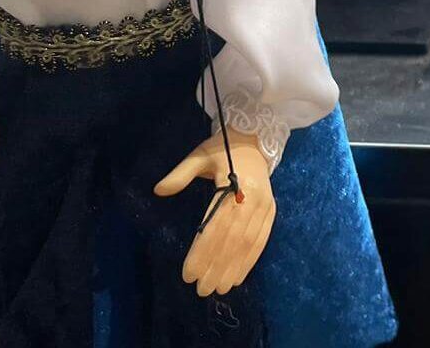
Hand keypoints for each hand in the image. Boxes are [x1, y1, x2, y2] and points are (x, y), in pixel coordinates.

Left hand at [155, 127, 275, 297]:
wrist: (255, 140)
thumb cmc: (222, 149)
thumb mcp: (199, 156)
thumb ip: (180, 174)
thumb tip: (158, 190)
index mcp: (235, 183)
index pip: (215, 225)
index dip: (202, 251)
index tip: (188, 273)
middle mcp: (253, 197)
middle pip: (232, 239)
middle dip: (216, 266)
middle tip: (201, 289)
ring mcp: (265, 205)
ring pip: (247, 243)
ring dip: (233, 268)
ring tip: (218, 289)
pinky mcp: (271, 211)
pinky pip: (261, 240)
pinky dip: (250, 261)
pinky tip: (238, 277)